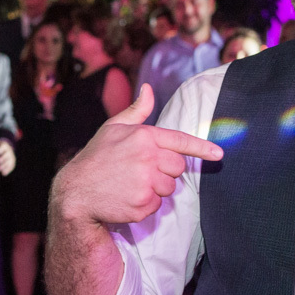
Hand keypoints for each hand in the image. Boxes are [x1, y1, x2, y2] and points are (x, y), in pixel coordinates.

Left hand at [0, 136, 15, 175]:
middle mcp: (9, 152)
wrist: (5, 150)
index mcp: (5, 146)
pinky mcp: (11, 163)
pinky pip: (11, 166)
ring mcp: (11, 157)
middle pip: (7, 155)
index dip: (1, 149)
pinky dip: (8, 170)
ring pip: (10, 161)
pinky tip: (3, 173)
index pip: (4, 147)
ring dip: (5, 165)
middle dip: (3, 158)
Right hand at [53, 84, 223, 225]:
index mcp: (143, 136)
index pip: (180, 141)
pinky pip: (157, 205)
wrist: (75, 193)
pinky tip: (127, 197)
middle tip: (142, 171)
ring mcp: (145, 182)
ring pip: (170, 188)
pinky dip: (145, 204)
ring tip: (131, 184)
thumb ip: (136, 110)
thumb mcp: (113, 128)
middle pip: (178, 167)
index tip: (218, 154)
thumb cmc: (95, 158)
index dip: (202, 148)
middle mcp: (147, 158)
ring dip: (156, 188)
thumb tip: (148, 88)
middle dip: (166, 170)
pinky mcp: (143, 204)